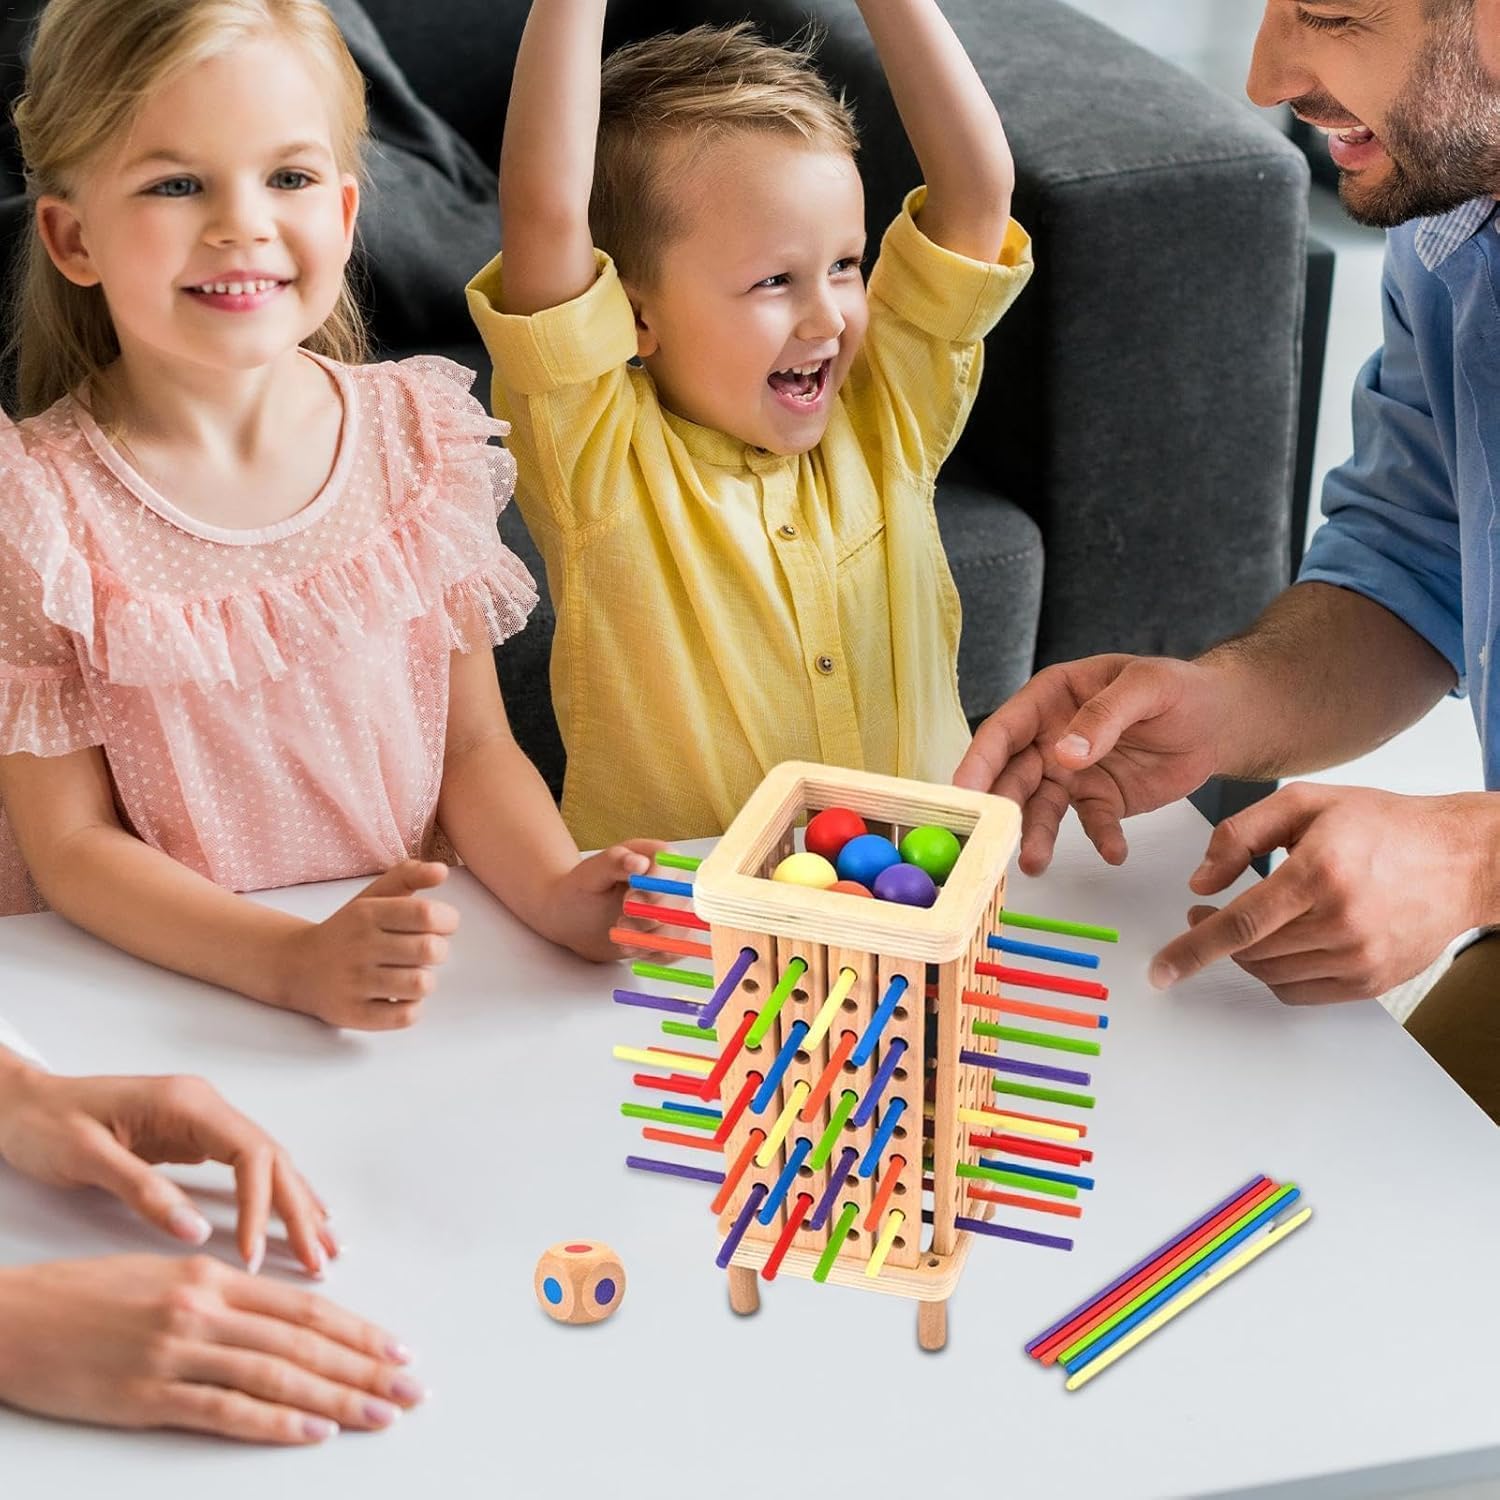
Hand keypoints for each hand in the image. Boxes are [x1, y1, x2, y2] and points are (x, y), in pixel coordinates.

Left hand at [0, 1064, 332, 1275]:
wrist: (19, 1102)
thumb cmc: (45, 1124)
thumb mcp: (87, 1158)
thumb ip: (143, 1192)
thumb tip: (197, 1232)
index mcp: (187, 1104)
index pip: (250, 1154)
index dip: (261, 1206)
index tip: (254, 1255)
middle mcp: (206, 1107)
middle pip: (273, 1158)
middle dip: (299, 1210)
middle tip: (319, 1259)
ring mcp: (204, 1121)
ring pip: (269, 1162)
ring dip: (298, 1204)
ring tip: (323, 1245)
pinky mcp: (195, 1138)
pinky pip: (250, 1168)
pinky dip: (276, 1194)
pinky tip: (296, 1212)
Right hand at [0, 1255, 422, 1442]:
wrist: (13, 1320)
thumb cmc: (86, 1296)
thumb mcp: (163, 1277)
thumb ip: (225, 1296)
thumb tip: (287, 1322)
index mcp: (211, 1276)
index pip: (304, 1309)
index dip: (358, 1331)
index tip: (397, 1349)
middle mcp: (203, 1308)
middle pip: (303, 1342)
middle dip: (365, 1367)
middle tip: (411, 1388)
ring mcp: (176, 1353)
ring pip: (276, 1375)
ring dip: (337, 1398)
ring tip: (382, 1412)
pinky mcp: (147, 1395)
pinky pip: (225, 1411)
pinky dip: (275, 1423)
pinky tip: (313, 1432)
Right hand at [273, 861, 459, 1029]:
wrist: (297, 966)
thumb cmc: (349, 930)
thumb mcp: (373, 896)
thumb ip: (409, 875)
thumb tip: (442, 871)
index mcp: (367, 913)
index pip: (426, 914)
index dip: (448, 920)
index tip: (442, 925)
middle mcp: (359, 946)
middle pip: (430, 950)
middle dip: (439, 951)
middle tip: (425, 952)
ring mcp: (353, 982)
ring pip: (421, 985)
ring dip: (425, 980)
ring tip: (411, 974)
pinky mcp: (352, 1014)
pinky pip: (405, 1016)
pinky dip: (412, 1007)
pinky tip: (399, 996)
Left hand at [545, 840, 667, 960]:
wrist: (571, 919)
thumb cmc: (579, 890)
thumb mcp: (590, 873)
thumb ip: (614, 862)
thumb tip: (639, 861)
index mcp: (654, 856)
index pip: (671, 868)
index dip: (655, 888)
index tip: (629, 899)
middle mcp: (669, 882)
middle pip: (679, 903)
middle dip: (647, 919)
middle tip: (620, 920)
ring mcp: (671, 910)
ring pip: (680, 930)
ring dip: (649, 939)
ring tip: (621, 935)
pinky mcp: (667, 935)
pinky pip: (677, 950)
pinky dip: (654, 954)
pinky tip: (632, 947)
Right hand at [954, 654, 1227, 874]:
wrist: (1220, 720)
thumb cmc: (1180, 688)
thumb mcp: (1146, 686)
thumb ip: (1105, 715)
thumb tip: (1065, 752)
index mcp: (1052, 698)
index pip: (1005, 730)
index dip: (980, 760)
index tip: (963, 792)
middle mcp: (1050, 738)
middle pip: (1013, 775)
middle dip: (998, 808)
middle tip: (988, 838)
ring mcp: (1072, 773)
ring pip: (1042, 807)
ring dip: (1036, 835)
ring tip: (1034, 863)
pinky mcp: (1100, 800)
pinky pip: (1092, 823)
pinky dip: (1100, 839)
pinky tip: (1114, 852)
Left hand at [1149, 784, 1491, 1002]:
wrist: (1459, 859)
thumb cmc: (1382, 825)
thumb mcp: (1305, 803)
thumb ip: (1240, 834)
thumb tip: (1200, 882)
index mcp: (1321, 872)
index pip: (1242, 923)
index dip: (1193, 948)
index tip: (1162, 968)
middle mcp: (1342, 921)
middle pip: (1252, 952)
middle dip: (1213, 939)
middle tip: (1204, 913)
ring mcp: (1360, 957)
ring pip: (1272, 975)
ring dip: (1245, 955)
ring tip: (1248, 922)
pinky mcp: (1372, 980)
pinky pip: (1301, 992)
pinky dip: (1276, 974)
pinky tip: (1279, 944)